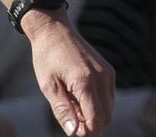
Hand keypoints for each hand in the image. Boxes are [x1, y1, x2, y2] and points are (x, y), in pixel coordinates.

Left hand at [23, 9, 113, 135]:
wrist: (53, 29)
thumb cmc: (46, 57)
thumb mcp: (47, 85)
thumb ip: (62, 110)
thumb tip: (74, 133)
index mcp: (85, 81)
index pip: (95, 119)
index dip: (87, 132)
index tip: (74, 134)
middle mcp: (102, 77)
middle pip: (105, 117)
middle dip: (90, 125)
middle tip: (69, 118)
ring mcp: (108, 74)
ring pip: (108, 109)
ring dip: (93, 114)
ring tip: (70, 102)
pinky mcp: (109, 72)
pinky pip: (108, 97)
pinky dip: (96, 103)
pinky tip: (77, 95)